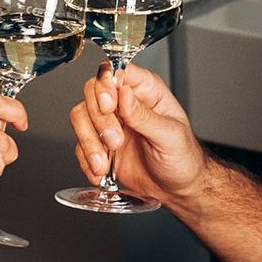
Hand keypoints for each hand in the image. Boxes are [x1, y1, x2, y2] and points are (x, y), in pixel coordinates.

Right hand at [69, 63, 207, 209]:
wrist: (176, 189)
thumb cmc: (182, 157)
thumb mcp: (170, 136)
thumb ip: (144, 116)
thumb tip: (125, 94)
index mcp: (145, 91)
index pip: (116, 71)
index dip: (105, 84)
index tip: (108, 105)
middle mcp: (124, 102)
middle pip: (92, 92)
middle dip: (99, 120)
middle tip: (115, 142)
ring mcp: (109, 123)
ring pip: (80, 117)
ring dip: (88, 142)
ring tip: (104, 164)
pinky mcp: (99, 145)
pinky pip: (79, 145)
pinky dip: (86, 161)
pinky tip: (101, 172)